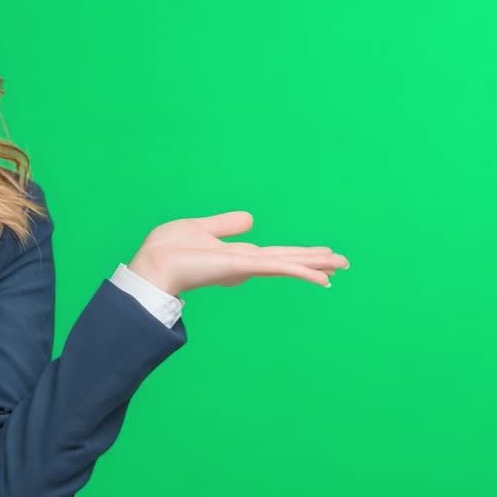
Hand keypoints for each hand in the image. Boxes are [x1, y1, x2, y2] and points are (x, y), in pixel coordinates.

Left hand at [128, 211, 348, 295]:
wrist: (153, 265)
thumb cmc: (168, 250)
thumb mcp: (201, 228)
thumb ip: (226, 225)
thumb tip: (251, 219)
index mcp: (237, 255)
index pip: (274, 255)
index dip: (297, 255)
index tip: (319, 256)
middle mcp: (245, 263)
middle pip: (287, 260)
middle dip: (314, 261)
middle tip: (343, 263)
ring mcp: (246, 267)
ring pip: (288, 264)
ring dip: (315, 265)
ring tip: (341, 266)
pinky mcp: (242, 267)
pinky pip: (278, 268)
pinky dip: (300, 272)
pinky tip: (320, 277)